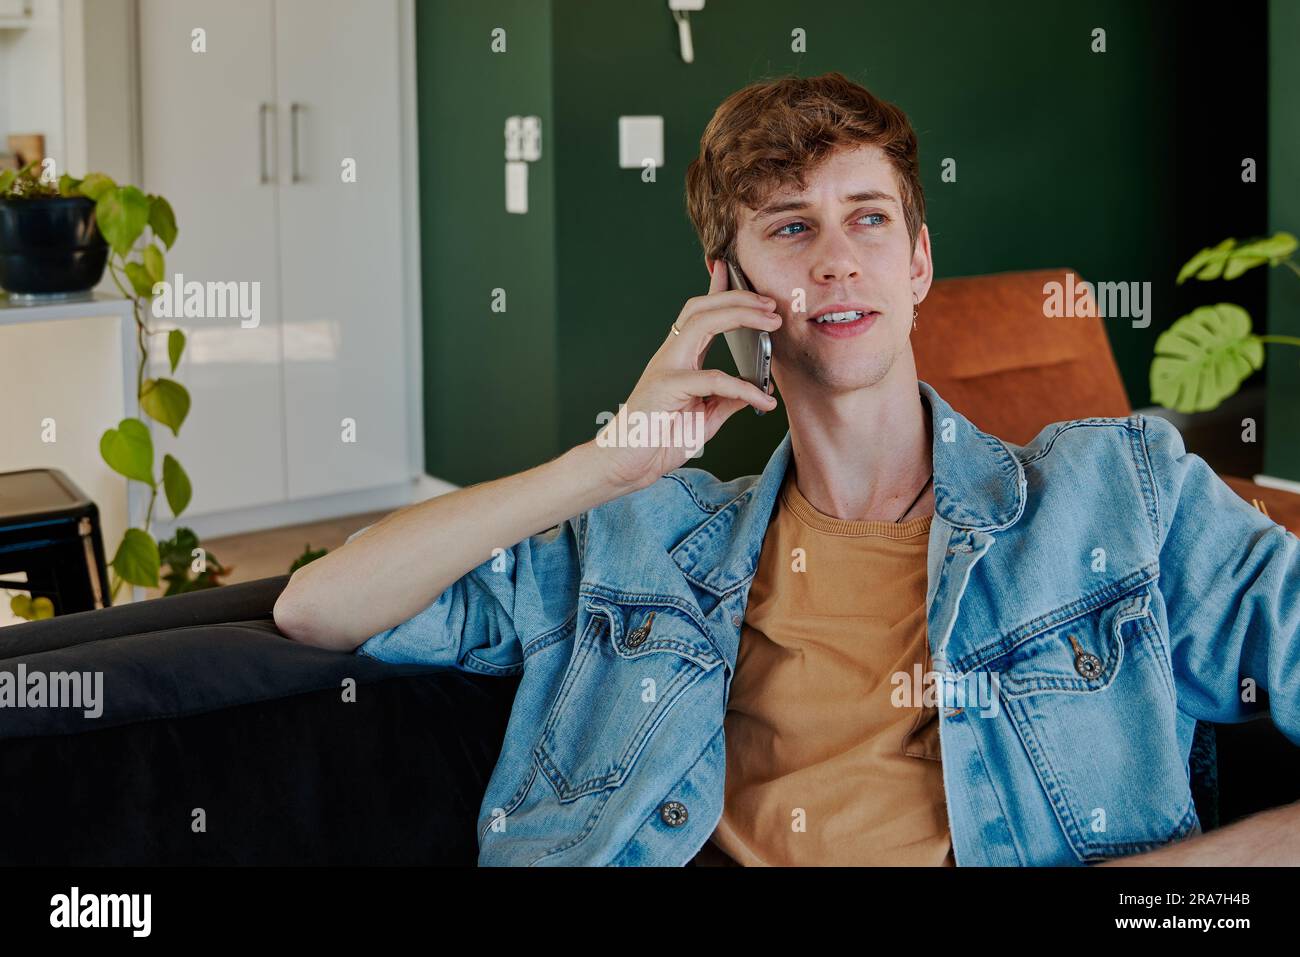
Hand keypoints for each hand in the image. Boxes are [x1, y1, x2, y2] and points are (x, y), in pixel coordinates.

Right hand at [592, 259, 780, 492]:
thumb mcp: (705, 418)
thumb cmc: (658, 439)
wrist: (625, 464)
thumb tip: (757, 390)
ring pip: (702, 323)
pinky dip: (742, 387)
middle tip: (771, 304)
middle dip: (739, 297)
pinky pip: (712, 379)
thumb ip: (728, 400)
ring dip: (740, 316)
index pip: (699, 313)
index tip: (732, 269)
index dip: (716, 289)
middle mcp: (671, 356)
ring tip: (771, 323)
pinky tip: (762, 399)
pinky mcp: (666, 388)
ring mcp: (666, 368)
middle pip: (702, 308)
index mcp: (678, 358)